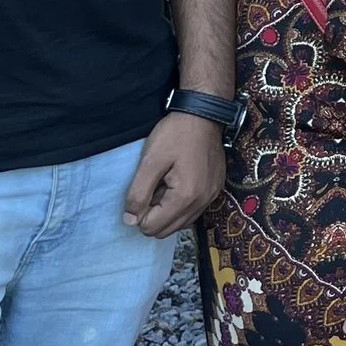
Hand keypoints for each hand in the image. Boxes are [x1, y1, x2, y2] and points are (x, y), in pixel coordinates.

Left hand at [122, 111, 225, 237]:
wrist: (204, 115)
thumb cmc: (175, 135)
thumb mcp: (150, 161)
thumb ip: (138, 193)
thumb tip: (129, 220)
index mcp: (185, 197)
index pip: (152, 227)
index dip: (139, 213)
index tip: (142, 191)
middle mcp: (202, 202)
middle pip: (166, 230)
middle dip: (153, 215)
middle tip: (152, 188)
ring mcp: (211, 197)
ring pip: (180, 224)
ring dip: (166, 212)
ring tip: (164, 185)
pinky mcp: (215, 190)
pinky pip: (193, 212)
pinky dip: (180, 206)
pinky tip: (177, 184)